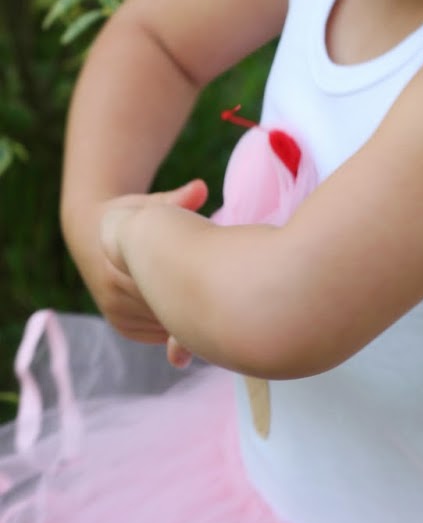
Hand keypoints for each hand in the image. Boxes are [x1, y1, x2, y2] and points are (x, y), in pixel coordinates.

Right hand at [65, 179, 207, 352]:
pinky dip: (178, 329)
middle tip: (231, 297)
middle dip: (197, 305)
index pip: (165, 287)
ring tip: (219, 307)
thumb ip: (176, 199)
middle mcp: (114, 295)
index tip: (222, 278)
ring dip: (189, 321)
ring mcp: (117, 315)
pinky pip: (158, 334)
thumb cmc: (131, 214)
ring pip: (165, 326)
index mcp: (119, 266)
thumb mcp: (149, 204)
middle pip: (167, 311)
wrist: (91, 234)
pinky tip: (199, 314)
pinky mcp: (123, 327)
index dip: (197, 284)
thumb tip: (201, 188)